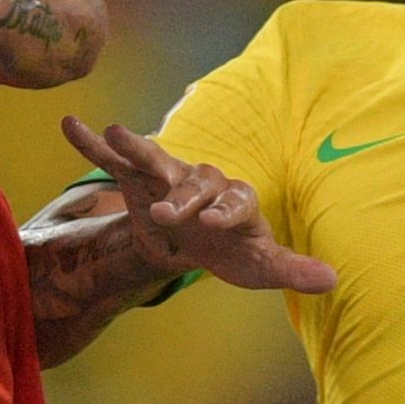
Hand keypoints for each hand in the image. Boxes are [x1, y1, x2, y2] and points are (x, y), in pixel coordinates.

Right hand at [60, 116, 337, 296]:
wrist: (201, 238)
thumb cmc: (235, 248)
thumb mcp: (261, 265)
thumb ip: (291, 269)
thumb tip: (333, 279)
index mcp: (236, 201)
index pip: (235, 201)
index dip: (227, 210)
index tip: (216, 222)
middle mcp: (203, 183)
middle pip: (194, 183)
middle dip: (182, 198)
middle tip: (167, 215)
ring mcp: (168, 179)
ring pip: (154, 160)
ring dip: (136, 148)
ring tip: (115, 131)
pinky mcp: (138, 180)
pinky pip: (115, 161)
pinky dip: (94, 143)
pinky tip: (71, 124)